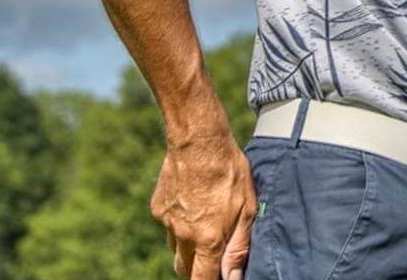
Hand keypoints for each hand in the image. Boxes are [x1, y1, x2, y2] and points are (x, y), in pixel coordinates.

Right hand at [151, 130, 256, 279]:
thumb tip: (232, 277)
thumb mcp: (247, 208)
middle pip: (185, 269)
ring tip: (205, 221)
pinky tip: (192, 202)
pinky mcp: (158, 208)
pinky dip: (179, 222)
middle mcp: (184, 235)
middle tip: (213, 254)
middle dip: (197, 269)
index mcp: (207, 239)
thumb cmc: (230, 172)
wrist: (199, 141)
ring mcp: (168, 221)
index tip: (215, 278)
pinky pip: (168, 225)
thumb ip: (239, 246)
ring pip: (176, 248)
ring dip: (188, 245)